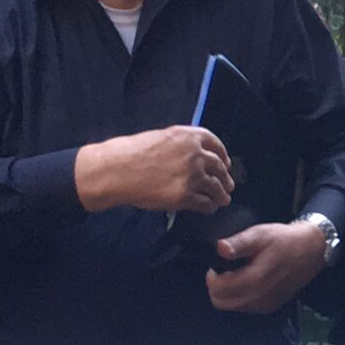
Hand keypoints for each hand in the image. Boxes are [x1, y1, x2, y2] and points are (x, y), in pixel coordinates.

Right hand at [75, 125, 233, 213]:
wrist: (115, 170)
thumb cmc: (131, 153)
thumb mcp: (160, 138)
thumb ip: (180, 144)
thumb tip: (193, 154)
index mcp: (188, 136)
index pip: (215, 144)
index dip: (223, 155)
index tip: (225, 163)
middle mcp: (194, 154)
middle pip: (219, 167)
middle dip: (225, 178)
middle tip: (228, 185)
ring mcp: (191, 176)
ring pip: (216, 187)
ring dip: (221, 195)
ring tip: (223, 199)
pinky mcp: (184, 196)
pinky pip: (204, 203)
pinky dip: (209, 207)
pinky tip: (208, 208)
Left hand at [204, 220, 328, 312]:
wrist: (311, 250)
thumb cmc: (284, 240)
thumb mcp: (260, 234)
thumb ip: (239, 243)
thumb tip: (220, 248)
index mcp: (256, 278)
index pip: (219, 290)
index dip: (212, 277)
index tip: (217, 265)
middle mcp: (261, 296)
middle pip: (222, 302)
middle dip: (217, 287)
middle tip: (224, 271)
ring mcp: (266, 304)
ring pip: (232, 307)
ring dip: (228, 293)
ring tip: (236, 275)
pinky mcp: (271, 306)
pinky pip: (245, 307)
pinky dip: (240, 297)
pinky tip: (247, 282)